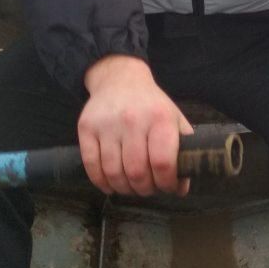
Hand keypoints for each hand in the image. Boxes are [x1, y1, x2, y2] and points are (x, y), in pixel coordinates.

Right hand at [79, 54, 193, 196]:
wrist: (121, 79)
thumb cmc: (152, 104)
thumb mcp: (174, 119)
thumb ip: (182, 151)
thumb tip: (182, 188)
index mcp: (160, 118)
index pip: (163, 163)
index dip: (166, 183)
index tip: (168, 187)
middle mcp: (133, 120)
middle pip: (137, 172)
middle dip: (144, 189)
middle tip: (148, 189)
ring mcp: (107, 124)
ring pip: (113, 172)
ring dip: (124, 188)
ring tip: (131, 187)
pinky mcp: (86, 128)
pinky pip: (91, 165)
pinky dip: (101, 182)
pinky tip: (110, 184)